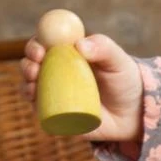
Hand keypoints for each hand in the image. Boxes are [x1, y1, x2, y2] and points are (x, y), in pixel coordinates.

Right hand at [21, 32, 145, 146]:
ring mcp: (54, 95)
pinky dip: (35, 107)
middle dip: (27, 65)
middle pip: (31, 65)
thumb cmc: (124, 81)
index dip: (36, 45)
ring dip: (26, 85)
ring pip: (30, 88)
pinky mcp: (57, 116)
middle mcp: (55, 73)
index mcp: (65, 54)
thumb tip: (79, 45)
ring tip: (35, 87)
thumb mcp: (118, 60)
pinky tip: (37, 104)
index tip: (41, 50)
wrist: (133, 113)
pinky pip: (40, 112)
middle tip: (35, 69)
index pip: (43, 44)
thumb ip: (103, 47)